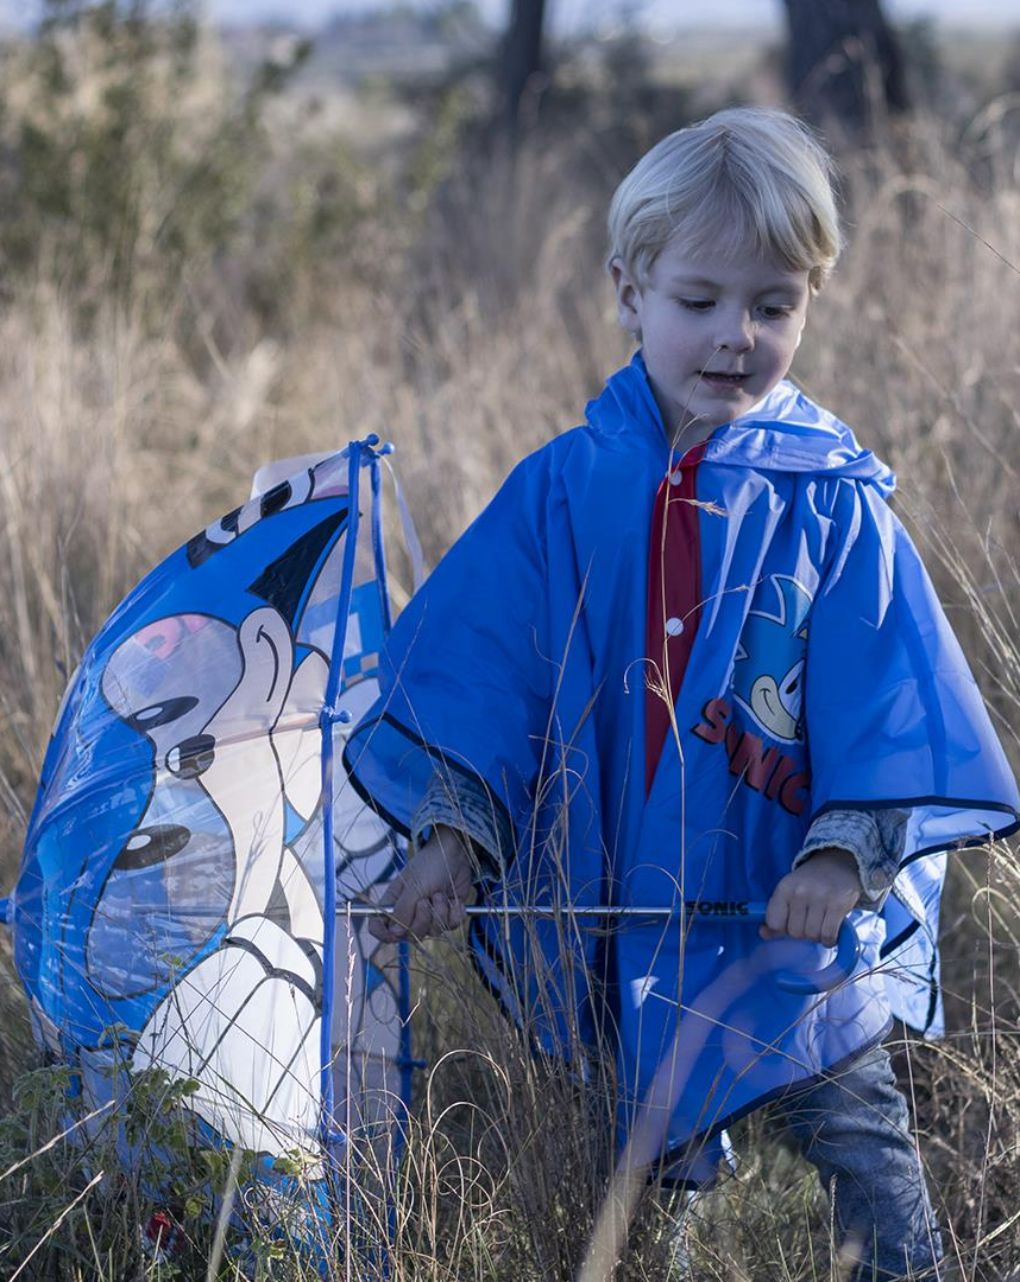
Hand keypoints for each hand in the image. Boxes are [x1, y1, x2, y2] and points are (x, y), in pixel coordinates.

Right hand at [368, 825, 474, 942]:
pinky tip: (455, 900)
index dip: (384, 934)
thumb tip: (394, 933)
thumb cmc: (430, 865)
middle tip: (426, 901)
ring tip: (440, 894)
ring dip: (440, 912)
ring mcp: (429, 915)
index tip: (397, 933)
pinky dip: (455, 914)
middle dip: (422, 920)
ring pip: (432, 932)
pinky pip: (450, 926)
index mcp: (393, 903)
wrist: (456, 855)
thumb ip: (403, 910)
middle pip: (410, 935)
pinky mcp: (447, 914)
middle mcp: (409, 912)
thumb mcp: (414, 886)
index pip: (378, 927)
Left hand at [761, 847, 861, 947]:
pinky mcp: (838, 905)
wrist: (837, 864)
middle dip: (802, 933)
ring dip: (817, 936)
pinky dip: (829, 939)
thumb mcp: (788, 892)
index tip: (790, 923)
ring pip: (812, 935)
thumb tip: (763, 934)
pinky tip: (830, 928)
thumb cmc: (809, 884)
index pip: (774, 922)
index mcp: (784, 888)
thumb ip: (775, 915)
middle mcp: (800, 892)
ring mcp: (820, 898)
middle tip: (809, 921)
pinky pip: (828, 936)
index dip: (782, 928)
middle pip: (795, 932)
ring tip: (820, 923)